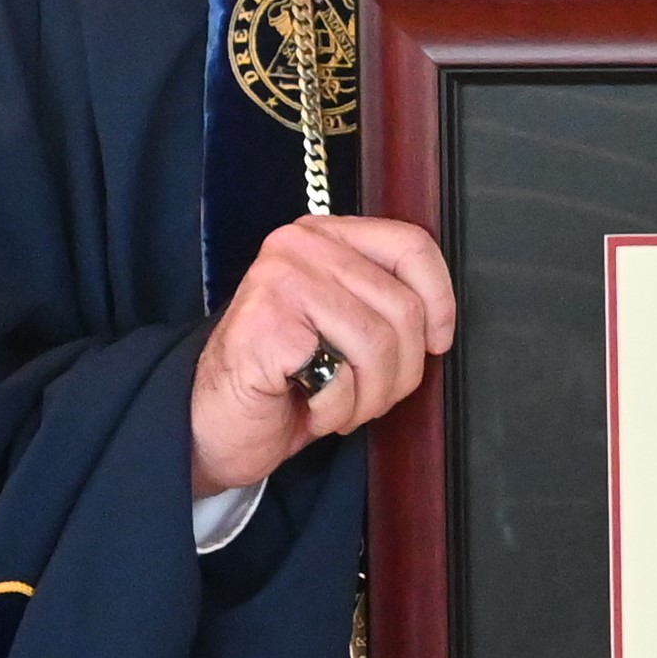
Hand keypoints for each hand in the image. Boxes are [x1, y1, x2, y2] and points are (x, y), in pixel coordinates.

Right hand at [189, 214, 455, 497]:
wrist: (215, 422)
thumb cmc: (289, 377)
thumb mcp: (346, 325)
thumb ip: (385, 302)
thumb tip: (441, 318)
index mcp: (327, 235)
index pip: (412, 245)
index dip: (440, 301)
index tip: (436, 342)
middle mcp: (300, 245)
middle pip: (403, 308)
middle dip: (400, 371)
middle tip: (368, 394)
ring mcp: (279, 280)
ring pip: (379, 344)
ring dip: (369, 396)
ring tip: (339, 403)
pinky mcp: (265, 324)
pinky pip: (341, 376)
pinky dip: (336, 409)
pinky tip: (309, 405)